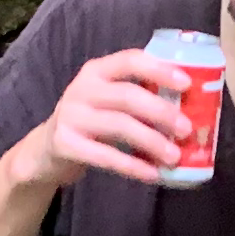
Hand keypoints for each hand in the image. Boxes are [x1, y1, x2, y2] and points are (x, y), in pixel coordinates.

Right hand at [20, 49, 194, 192]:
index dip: (159, 70)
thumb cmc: (90, 121)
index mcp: (97, 71)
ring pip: (119, 126)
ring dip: (152, 141)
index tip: (186, 84)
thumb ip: (138, 97)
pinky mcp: (65, 144)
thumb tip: (189, 110)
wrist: (45, 150)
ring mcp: (71, 116)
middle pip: (128, 96)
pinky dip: (132, 166)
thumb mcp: (107, 99)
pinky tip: (152, 174)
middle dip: (161, 112)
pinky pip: (105, 156)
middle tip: (186, 130)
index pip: (130, 60)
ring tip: (174, 157)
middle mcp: (81, 88)